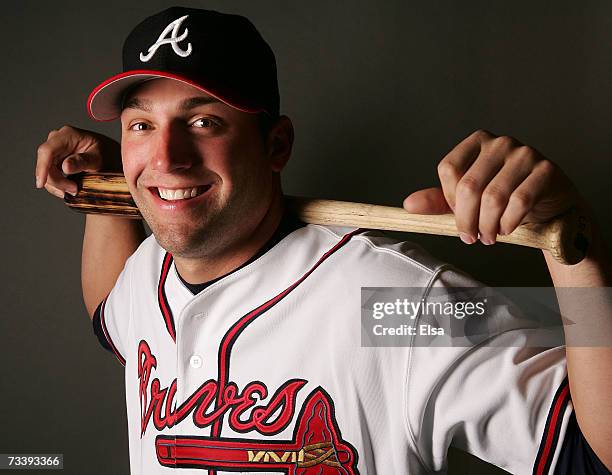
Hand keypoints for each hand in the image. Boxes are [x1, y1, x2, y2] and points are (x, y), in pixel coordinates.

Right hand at [35, 125, 120, 197]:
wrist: (109, 156)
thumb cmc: (106, 154)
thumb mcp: (98, 159)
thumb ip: (83, 161)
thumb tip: (65, 167)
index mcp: (68, 135)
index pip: (48, 150)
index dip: (42, 167)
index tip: (41, 183)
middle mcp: (57, 140)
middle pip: (45, 163)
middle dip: (56, 180)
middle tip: (74, 190)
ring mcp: (55, 149)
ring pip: (45, 170)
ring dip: (57, 184)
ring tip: (74, 190)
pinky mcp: (55, 159)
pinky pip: (49, 174)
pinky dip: (57, 184)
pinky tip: (68, 189)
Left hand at [403, 129, 579, 244]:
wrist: (549, 205)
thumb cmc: (506, 198)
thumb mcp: (469, 199)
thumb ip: (439, 200)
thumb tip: (409, 205)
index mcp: (477, 142)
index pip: (448, 169)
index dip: (449, 199)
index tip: (458, 216)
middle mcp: (500, 143)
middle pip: (469, 185)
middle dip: (466, 219)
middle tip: (471, 237)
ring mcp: (524, 154)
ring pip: (494, 197)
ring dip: (487, 225)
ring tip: (488, 236)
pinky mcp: (545, 170)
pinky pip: (519, 201)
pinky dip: (508, 222)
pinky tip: (506, 229)